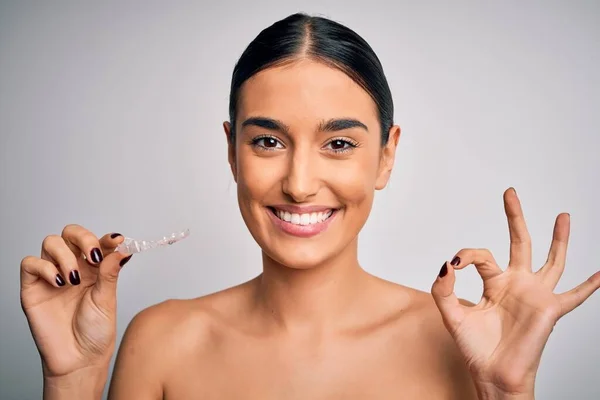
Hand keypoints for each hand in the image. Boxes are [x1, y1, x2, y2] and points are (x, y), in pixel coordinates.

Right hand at [20, 225, 132, 378]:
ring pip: (51, 243)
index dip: (106, 238)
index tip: (117, 240)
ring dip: (64, 254)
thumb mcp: (107, 300)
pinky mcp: (33, 288)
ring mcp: (52, 276)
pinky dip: (44, 267)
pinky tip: (59, 282)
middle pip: (70, 234)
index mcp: (94, 269)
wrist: (79, 360)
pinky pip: (30, 263)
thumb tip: (121, 249)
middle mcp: (73, 268)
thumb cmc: (95, 332)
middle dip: (83, 238)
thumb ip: (110, 273)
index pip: (97, 242)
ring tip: (74, 279)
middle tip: (93, 256)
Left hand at [431, 188, 599, 396]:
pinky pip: (575, 296)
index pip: (481, 256)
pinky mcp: (549, 310)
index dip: (466, 255)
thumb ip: (443, 289)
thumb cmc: (475, 347)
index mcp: (493, 283)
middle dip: (515, 217)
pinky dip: (589, 286)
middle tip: (510, 193)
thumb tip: (446, 264)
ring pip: (551, 260)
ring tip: (563, 215)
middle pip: (518, 242)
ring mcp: (535, 295)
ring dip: (558, 238)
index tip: (455, 264)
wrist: (492, 374)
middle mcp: (516, 284)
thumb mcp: (452, 315)